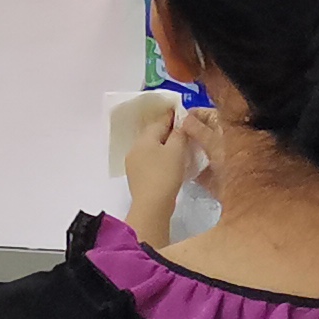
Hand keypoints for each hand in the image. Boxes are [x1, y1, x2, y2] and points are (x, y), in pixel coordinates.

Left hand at [124, 98, 219, 242]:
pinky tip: (170, 163)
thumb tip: (180, 123)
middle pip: (154, 133)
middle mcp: (135, 147)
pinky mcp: (137, 176)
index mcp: (144, 138)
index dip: (173, 116)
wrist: (151, 205)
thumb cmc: (165, 175)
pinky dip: (160, 157)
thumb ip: (179, 133)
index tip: (184, 113)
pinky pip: (150, 160)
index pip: (160, 121)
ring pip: (151, 147)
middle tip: (185, 131)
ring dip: (165, 145)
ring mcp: (133, 162)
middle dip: (168, 131)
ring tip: (180, 147)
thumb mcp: (176, 151)